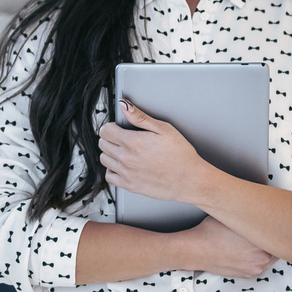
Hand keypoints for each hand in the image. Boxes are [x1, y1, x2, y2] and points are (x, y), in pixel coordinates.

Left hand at [99, 99, 215, 205]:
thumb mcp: (164, 129)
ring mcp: (126, 173)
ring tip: (124, 151)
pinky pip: (109, 176)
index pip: (105, 131)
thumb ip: (140, 117)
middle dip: (110, 138)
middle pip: (102, 144)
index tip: (118, 128)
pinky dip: (112, 170)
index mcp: (132, 142)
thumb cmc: (181, 155)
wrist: (189, 179)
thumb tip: (124, 106)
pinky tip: (123, 166)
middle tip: (122, 139)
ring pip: (104, 159)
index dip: (111, 126)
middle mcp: (126, 158)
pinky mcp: (129, 185)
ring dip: (110, 153)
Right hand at [174, 216, 278, 279]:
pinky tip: (243, 250)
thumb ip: (252, 217)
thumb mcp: (233, 217)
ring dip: (263, 250)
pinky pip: (256, 265)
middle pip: (276, 249)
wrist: (194, 250)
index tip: (275, 224)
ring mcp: (253, 269)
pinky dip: (253, 258)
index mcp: (262, 246)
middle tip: (264, 231)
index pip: (279, 237)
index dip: (277, 229)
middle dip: (270, 241)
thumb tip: (262, 212)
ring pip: (267, 258)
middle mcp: (261, 260)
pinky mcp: (244, 274)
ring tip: (251, 241)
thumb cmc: (210, 233)